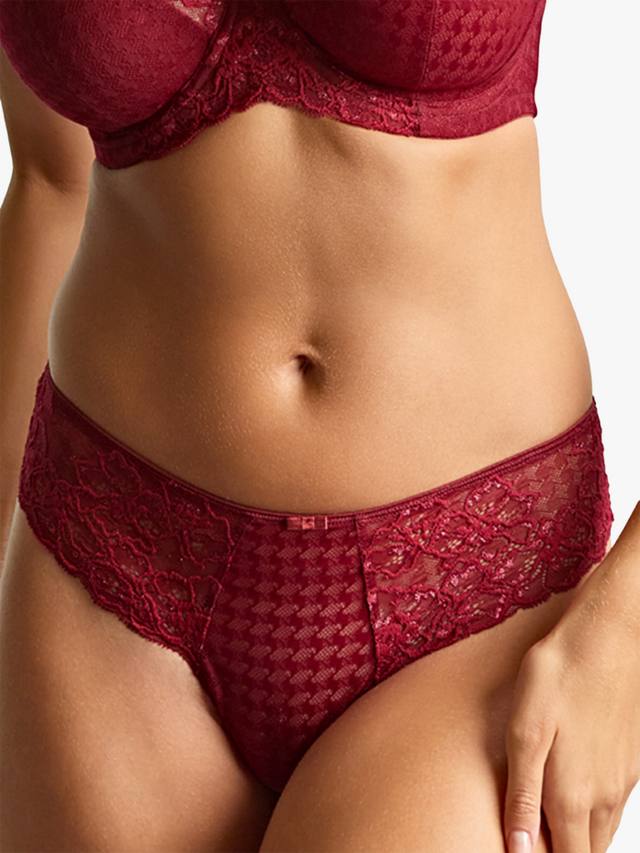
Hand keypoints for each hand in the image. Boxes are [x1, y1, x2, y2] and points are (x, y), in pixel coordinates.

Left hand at [502, 563, 639, 852]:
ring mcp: (623, 777)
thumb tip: (519, 850)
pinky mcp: (631, 757)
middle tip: (533, 838)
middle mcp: (604, 795)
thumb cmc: (561, 673)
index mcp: (572, 794)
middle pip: (586, 850)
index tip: (523, 851)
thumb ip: (523, 795)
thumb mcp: (525, 730)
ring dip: (577, 833)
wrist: (609, 632)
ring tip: (547, 822)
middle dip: (561, 850)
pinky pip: (614, 801)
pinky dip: (592, 809)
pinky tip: (573, 787)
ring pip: (602, 828)